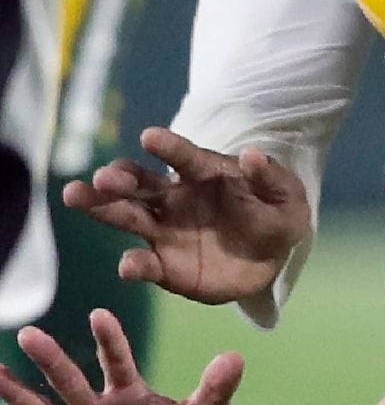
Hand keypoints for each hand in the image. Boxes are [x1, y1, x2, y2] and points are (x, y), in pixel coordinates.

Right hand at [66, 127, 311, 304]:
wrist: (271, 259)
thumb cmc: (275, 215)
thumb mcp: (286, 198)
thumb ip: (269, 177)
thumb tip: (253, 155)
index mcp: (203, 173)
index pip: (183, 157)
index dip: (168, 146)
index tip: (149, 137)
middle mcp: (174, 198)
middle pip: (139, 184)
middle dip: (118, 179)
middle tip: (101, 178)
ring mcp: (164, 230)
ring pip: (126, 216)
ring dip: (102, 208)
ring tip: (77, 197)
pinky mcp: (163, 264)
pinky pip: (145, 263)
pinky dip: (135, 265)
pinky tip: (128, 267)